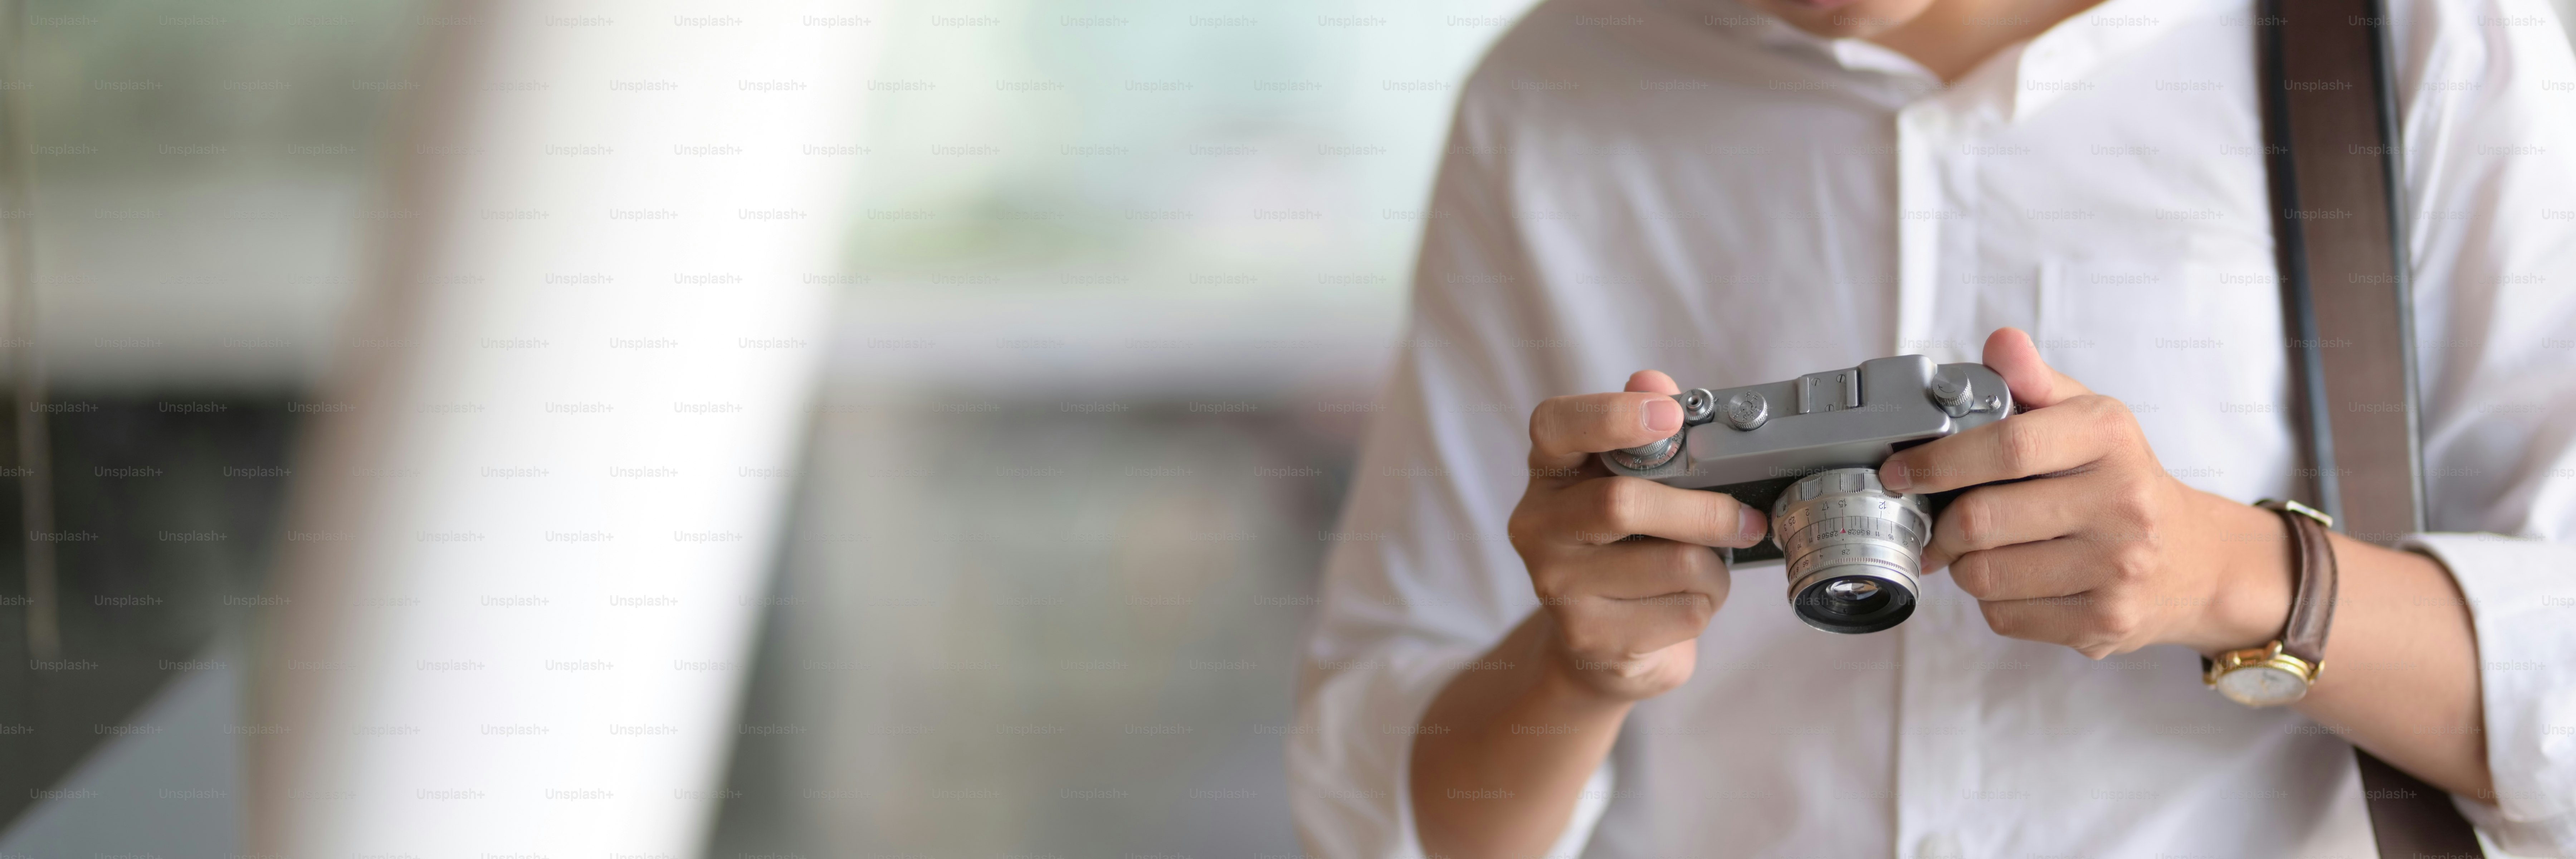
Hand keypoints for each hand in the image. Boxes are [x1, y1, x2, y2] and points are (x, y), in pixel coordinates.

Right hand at [1507, 371, 1769, 700]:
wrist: (1599, 648)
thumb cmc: (1626, 548)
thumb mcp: (1634, 484)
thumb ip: (1645, 430)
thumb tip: (1652, 378)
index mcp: (1549, 473)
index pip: (1555, 425)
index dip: (1610, 415)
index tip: (1670, 415)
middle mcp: (1537, 526)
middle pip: (1623, 503)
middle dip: (1703, 511)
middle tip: (1747, 520)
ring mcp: (1556, 586)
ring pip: (1672, 563)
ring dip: (1713, 567)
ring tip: (1704, 570)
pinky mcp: (1589, 638)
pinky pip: (1683, 612)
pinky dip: (1706, 606)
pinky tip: (1684, 605)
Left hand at [1880, 329, 2295, 658]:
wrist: (2194, 561)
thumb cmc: (2121, 480)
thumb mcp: (2089, 419)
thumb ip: (2035, 381)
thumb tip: (2000, 343)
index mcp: (2109, 438)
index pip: (2006, 447)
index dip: (1938, 461)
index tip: (1899, 472)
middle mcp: (2121, 502)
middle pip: (1981, 519)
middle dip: (1941, 523)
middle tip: (1938, 520)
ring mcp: (2117, 568)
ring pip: (1984, 575)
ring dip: (1964, 564)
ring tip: (1983, 549)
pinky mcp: (2105, 622)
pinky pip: (2005, 617)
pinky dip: (1994, 601)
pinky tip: (2019, 580)